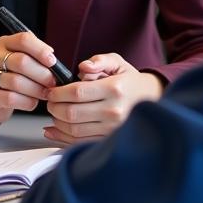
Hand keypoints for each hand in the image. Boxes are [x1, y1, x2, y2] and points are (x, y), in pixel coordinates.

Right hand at [0, 32, 63, 124]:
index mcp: (4, 43)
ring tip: (44, 94)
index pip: (23, 39)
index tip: (53, 62)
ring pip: (16, 82)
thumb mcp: (20, 61)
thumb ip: (35, 57)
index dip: (40, 50)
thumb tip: (53, 62)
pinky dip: (27, 102)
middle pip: (21, 61)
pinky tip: (31, 102)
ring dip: (36, 90)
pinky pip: (11, 98)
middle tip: (52, 83)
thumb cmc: (11, 77)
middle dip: (42, 74)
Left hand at [43, 53, 162, 143]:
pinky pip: (81, 142)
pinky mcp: (109, 140)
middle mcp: (114, 111)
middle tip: (50, 101)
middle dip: (54, 107)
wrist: (151, 100)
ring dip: (57, 122)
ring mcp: (112, 129)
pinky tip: (53, 131)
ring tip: (54, 113)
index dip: (57, 93)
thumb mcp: (117, 62)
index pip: (77, 93)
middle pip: (72, 113)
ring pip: (74, 130)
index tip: (50, 91)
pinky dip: (63, 138)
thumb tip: (83, 67)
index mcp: (114, 89)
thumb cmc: (129, 81)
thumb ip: (98, 61)